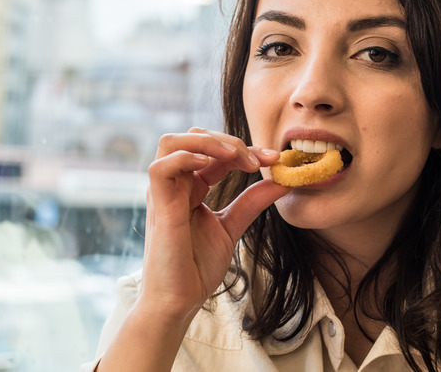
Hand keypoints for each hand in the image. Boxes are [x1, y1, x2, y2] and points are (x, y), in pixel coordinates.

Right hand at [136, 127, 288, 320]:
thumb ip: (252, 202)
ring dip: (207, 141)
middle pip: (194, 138)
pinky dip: (186, 158)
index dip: (246, 150)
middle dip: (229, 141)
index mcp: (191, 188)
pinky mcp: (157, 206)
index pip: (216, 153)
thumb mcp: (232, 227)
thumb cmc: (196, 268)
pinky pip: (161, 167)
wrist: (178, 301)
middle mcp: (175, 185)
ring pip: (172, 142)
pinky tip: (210, 167)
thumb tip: (283, 181)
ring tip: (236, 156)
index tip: (276, 159)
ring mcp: (164, 193)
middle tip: (259, 161)